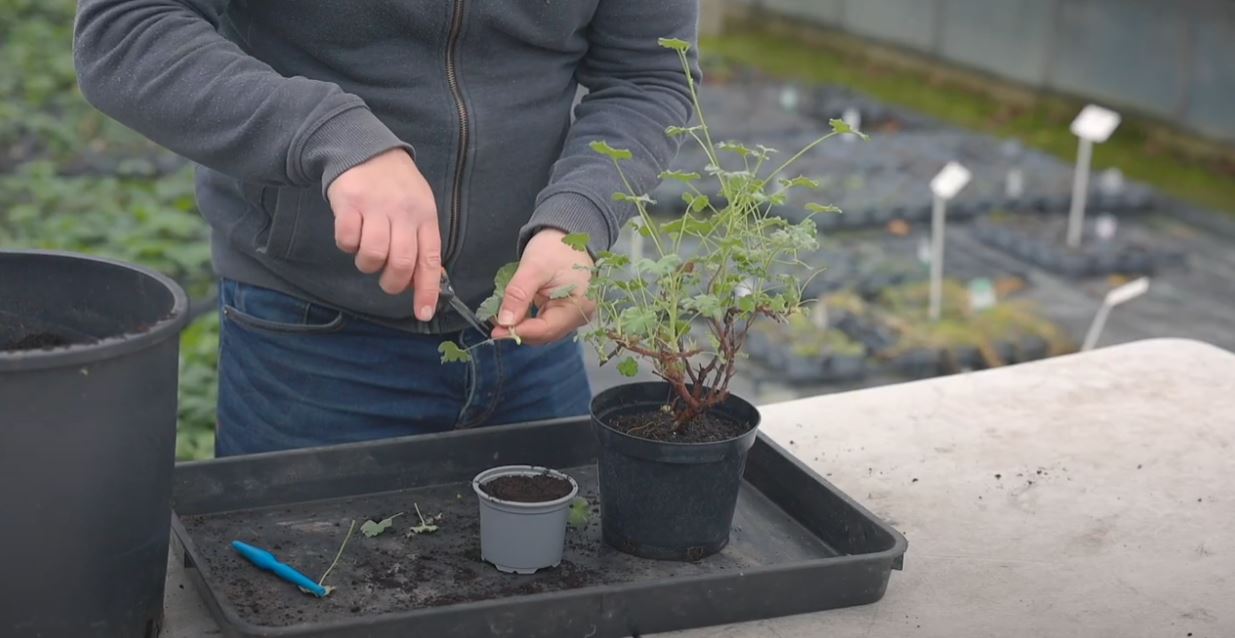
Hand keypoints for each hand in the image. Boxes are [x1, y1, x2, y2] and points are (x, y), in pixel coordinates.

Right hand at [327, 149, 440, 321]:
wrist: (365, 147)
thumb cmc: (395, 186)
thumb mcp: (418, 208)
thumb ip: (420, 242)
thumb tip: (419, 283)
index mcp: (425, 216)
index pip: (430, 260)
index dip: (427, 290)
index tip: (423, 313)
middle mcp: (403, 211)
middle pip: (401, 262)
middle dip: (392, 282)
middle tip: (386, 281)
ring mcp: (376, 206)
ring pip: (373, 254)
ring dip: (367, 264)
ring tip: (367, 252)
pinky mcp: (350, 202)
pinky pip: (347, 239)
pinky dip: (347, 245)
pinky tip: (351, 233)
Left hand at [491, 228, 594, 345]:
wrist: (565, 236)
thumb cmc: (555, 247)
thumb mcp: (534, 267)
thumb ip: (519, 294)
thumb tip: (505, 322)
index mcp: (579, 305)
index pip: (547, 328)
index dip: (520, 331)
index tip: (496, 331)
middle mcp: (579, 315)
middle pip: (545, 334)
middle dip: (519, 331)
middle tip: (495, 325)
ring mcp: (572, 315)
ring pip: (543, 332)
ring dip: (522, 328)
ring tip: (501, 320)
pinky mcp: (563, 312)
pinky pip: (544, 324)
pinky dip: (527, 322)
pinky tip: (513, 315)